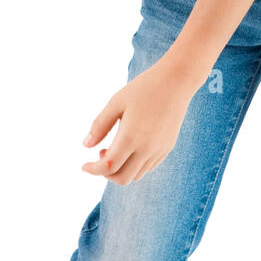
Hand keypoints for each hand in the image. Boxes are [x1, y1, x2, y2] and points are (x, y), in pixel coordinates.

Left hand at [81, 57, 196, 184]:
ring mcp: (159, 150)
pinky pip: (148, 167)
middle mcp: (147, 149)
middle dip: (106, 173)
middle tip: (101, 154)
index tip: (84, 165)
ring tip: (115, 148)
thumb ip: (100, 125)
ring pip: (136, 175)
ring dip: (121, 169)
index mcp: (131, 137)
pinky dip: (134, 165)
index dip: (93, 170)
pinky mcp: (167, 147)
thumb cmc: (143, 88)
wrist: (176, 81)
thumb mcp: (116, 103)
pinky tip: (130, 147)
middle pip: (122, 178)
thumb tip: (86, 145)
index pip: (109, 167)